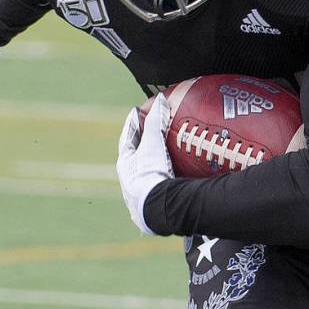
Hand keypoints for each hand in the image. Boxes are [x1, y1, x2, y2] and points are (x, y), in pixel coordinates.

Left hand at [116, 93, 173, 234]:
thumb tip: (160, 99)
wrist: (157, 209)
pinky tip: (183, 180)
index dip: (133, 125)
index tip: (137, 113)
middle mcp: (130, 182)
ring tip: (171, 156)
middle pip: (137, 158)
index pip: (127, 139)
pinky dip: (171, 182)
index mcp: (125, 166)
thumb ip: (155, 121)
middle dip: (145, 146)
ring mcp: (142, 197)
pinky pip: (164, 190)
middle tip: (155, 133)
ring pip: (149, 176)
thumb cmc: (150, 174)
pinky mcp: (155, 209)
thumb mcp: (152, 144)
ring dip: (157, 166)